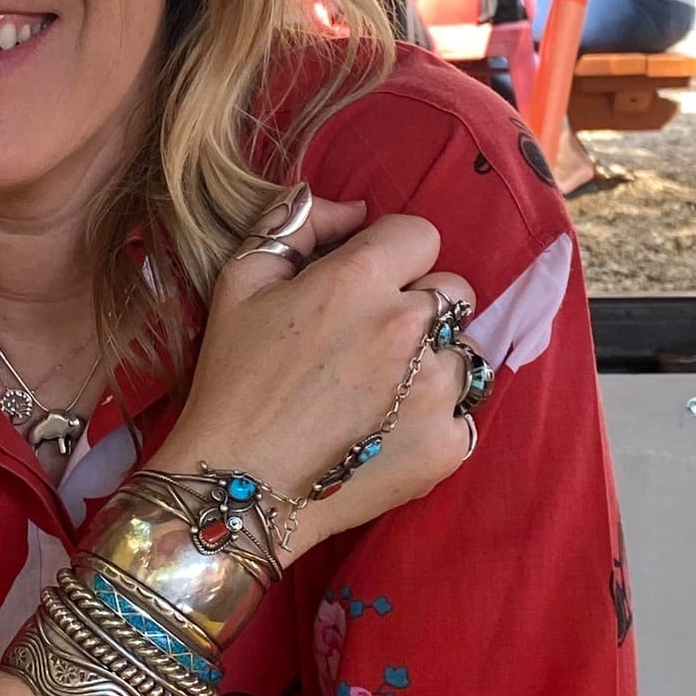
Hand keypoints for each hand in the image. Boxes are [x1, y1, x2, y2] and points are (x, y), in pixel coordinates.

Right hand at [153, 195, 475, 562]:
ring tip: (378, 388)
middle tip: (367, 338)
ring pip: (463, 350)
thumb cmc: (231, 378)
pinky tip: (385, 429)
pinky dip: (433, 416)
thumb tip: (354, 210)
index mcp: (361, 280)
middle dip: (417, 303)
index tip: (363, 282)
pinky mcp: (448, 447)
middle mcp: (410, 329)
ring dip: (430, 360)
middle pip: (453, 289)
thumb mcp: (241, 279)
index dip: (390, 252)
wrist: (234, 485)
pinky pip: (464, 411)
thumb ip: (299, 224)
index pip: (420, 233)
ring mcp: (437, 392)